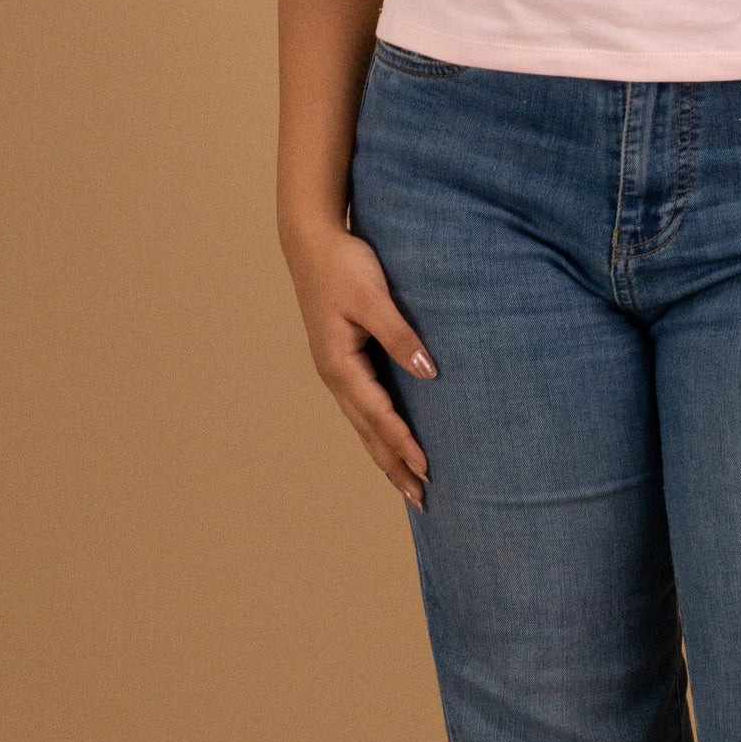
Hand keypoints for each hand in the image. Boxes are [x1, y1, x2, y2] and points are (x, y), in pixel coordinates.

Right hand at [284, 219, 435, 507]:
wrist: (311, 240)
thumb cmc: (343, 264)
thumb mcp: (374, 297)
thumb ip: (401, 336)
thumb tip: (429, 373)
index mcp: (340, 365)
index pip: (379, 416)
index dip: (404, 444)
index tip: (428, 469)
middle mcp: (336, 375)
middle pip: (369, 433)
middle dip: (394, 467)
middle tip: (422, 501)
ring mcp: (337, 370)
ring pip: (364, 425)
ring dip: (386, 456)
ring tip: (408, 485)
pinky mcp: (342, 360)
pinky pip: (363, 408)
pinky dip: (378, 432)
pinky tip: (390, 442)